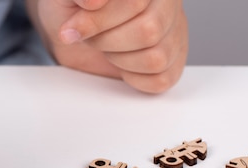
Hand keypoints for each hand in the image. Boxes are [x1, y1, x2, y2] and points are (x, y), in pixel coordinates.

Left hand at [28, 0, 188, 92]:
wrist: (72, 30)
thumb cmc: (73, 9)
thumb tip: (93, 2)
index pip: (135, 3)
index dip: (99, 21)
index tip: (72, 27)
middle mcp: (167, 3)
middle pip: (149, 31)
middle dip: (107, 41)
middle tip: (93, 37)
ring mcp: (175, 31)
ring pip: (157, 58)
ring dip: (121, 60)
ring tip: (108, 49)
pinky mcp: (173, 60)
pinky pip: (161, 80)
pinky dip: (134, 79)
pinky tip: (122, 65)